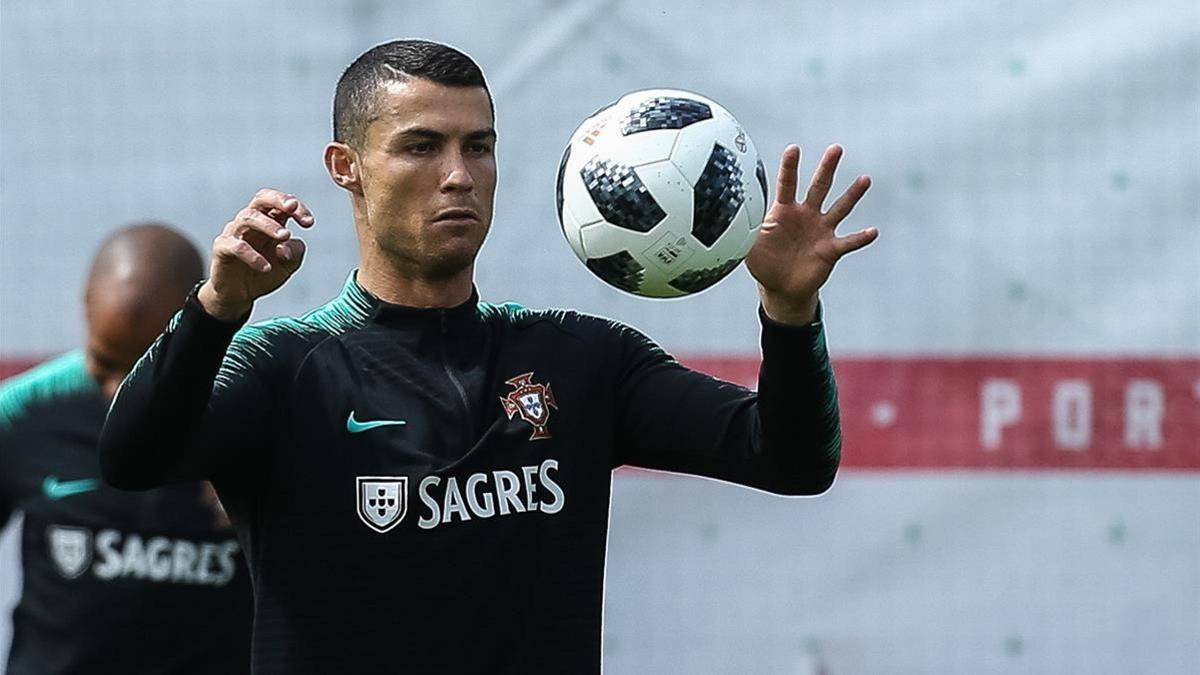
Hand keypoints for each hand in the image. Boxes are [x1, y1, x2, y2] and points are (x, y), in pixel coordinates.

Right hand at [198, 189, 314, 320]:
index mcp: (270, 221)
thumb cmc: (265, 272)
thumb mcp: (288, 265)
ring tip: (285, 236)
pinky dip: (253, 256)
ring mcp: (234, 233)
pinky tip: (267, 268)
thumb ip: (295, 253)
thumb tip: (285, 248)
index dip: (297, 208)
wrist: (240, 294)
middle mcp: (251, 222)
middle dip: (278, 200)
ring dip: (269, 225)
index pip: (281, 204)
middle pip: (261, 199)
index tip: (309, 223)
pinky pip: (236, 246)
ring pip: (249, 217)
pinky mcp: (222, 248)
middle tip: (292, 207)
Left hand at [745, 144, 876, 323]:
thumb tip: (725, 221)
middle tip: (836, 148)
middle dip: (827, 168)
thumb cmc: (764, 262)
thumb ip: (742, 232)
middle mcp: (806, 215)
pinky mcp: (831, 250)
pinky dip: (860, 238)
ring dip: (852, 194)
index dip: (790, 167)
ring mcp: (821, 231)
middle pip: (818, 187)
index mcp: (784, 211)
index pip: (787, 184)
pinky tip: (873, 231)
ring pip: (839, 208)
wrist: (781, 287)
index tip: (794, 148)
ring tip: (865, 180)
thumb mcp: (748, 247)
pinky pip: (848, 242)